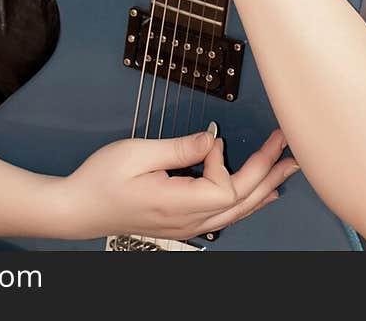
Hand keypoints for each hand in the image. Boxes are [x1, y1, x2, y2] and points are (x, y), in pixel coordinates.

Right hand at [56, 127, 300, 242]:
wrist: (79, 208)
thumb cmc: (101, 180)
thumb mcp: (137, 152)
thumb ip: (179, 147)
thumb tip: (211, 139)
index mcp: (176, 204)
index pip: (224, 188)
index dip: (225, 162)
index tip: (211, 141)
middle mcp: (186, 220)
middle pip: (240, 200)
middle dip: (267, 171)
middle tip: (287, 148)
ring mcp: (185, 225)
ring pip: (236, 211)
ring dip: (263, 187)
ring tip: (285, 169)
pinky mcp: (182, 221)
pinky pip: (224, 212)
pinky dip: (247, 199)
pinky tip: (260, 193)